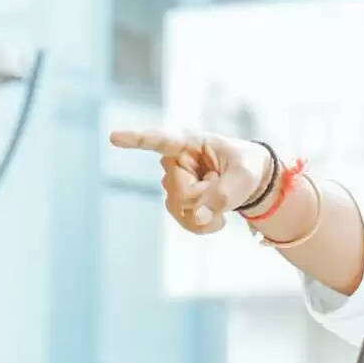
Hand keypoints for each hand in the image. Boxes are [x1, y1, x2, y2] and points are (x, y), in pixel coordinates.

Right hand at [109, 129, 270, 234]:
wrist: (250, 180)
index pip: (160, 141)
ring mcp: (173, 182)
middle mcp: (175, 162)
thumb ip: (223, 194)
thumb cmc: (246, 167)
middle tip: (224, 186)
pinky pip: (183, 219)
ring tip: (224, 201)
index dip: (137, 140)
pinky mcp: (177, 201)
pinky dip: (203, 225)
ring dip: (207, 211)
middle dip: (206, 196)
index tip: (114, 138)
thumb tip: (197, 217)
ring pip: (180, 208)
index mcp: (190, 143)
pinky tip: (217, 220)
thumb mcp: (244, 176)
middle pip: (180, 190)